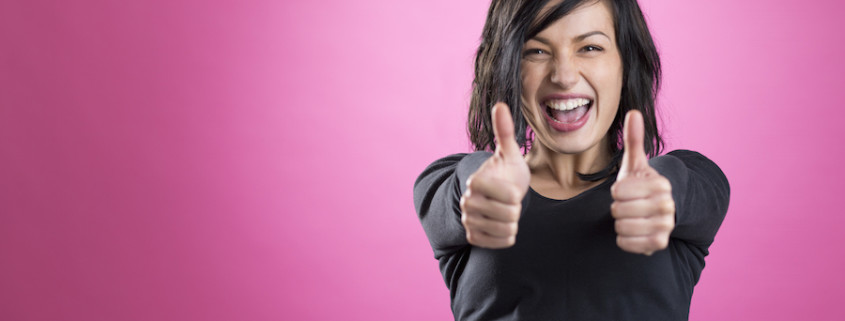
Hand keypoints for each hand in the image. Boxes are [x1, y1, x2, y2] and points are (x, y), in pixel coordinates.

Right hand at [460, 103, 530, 248]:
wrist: (496, 195)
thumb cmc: (506, 172)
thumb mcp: (509, 153)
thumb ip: (505, 131)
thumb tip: (500, 104)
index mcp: (476, 181)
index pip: (511, 197)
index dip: (517, 194)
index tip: (510, 188)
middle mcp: (467, 201)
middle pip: (510, 215)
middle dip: (515, 209)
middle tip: (508, 201)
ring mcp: (468, 220)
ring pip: (507, 230)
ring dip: (513, 222)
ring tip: (505, 211)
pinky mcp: (472, 236)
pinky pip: (502, 243)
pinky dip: (507, 236)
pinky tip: (501, 225)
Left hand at [611, 110, 674, 254]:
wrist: (654, 212)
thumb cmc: (639, 185)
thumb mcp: (635, 164)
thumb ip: (633, 140)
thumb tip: (634, 112)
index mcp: (661, 184)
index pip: (617, 190)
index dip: (616, 191)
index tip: (628, 190)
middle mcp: (667, 205)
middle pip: (617, 210)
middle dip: (617, 207)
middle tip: (629, 205)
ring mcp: (665, 226)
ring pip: (620, 226)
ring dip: (619, 223)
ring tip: (631, 216)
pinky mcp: (658, 244)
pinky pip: (625, 243)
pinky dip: (623, 238)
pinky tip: (633, 231)